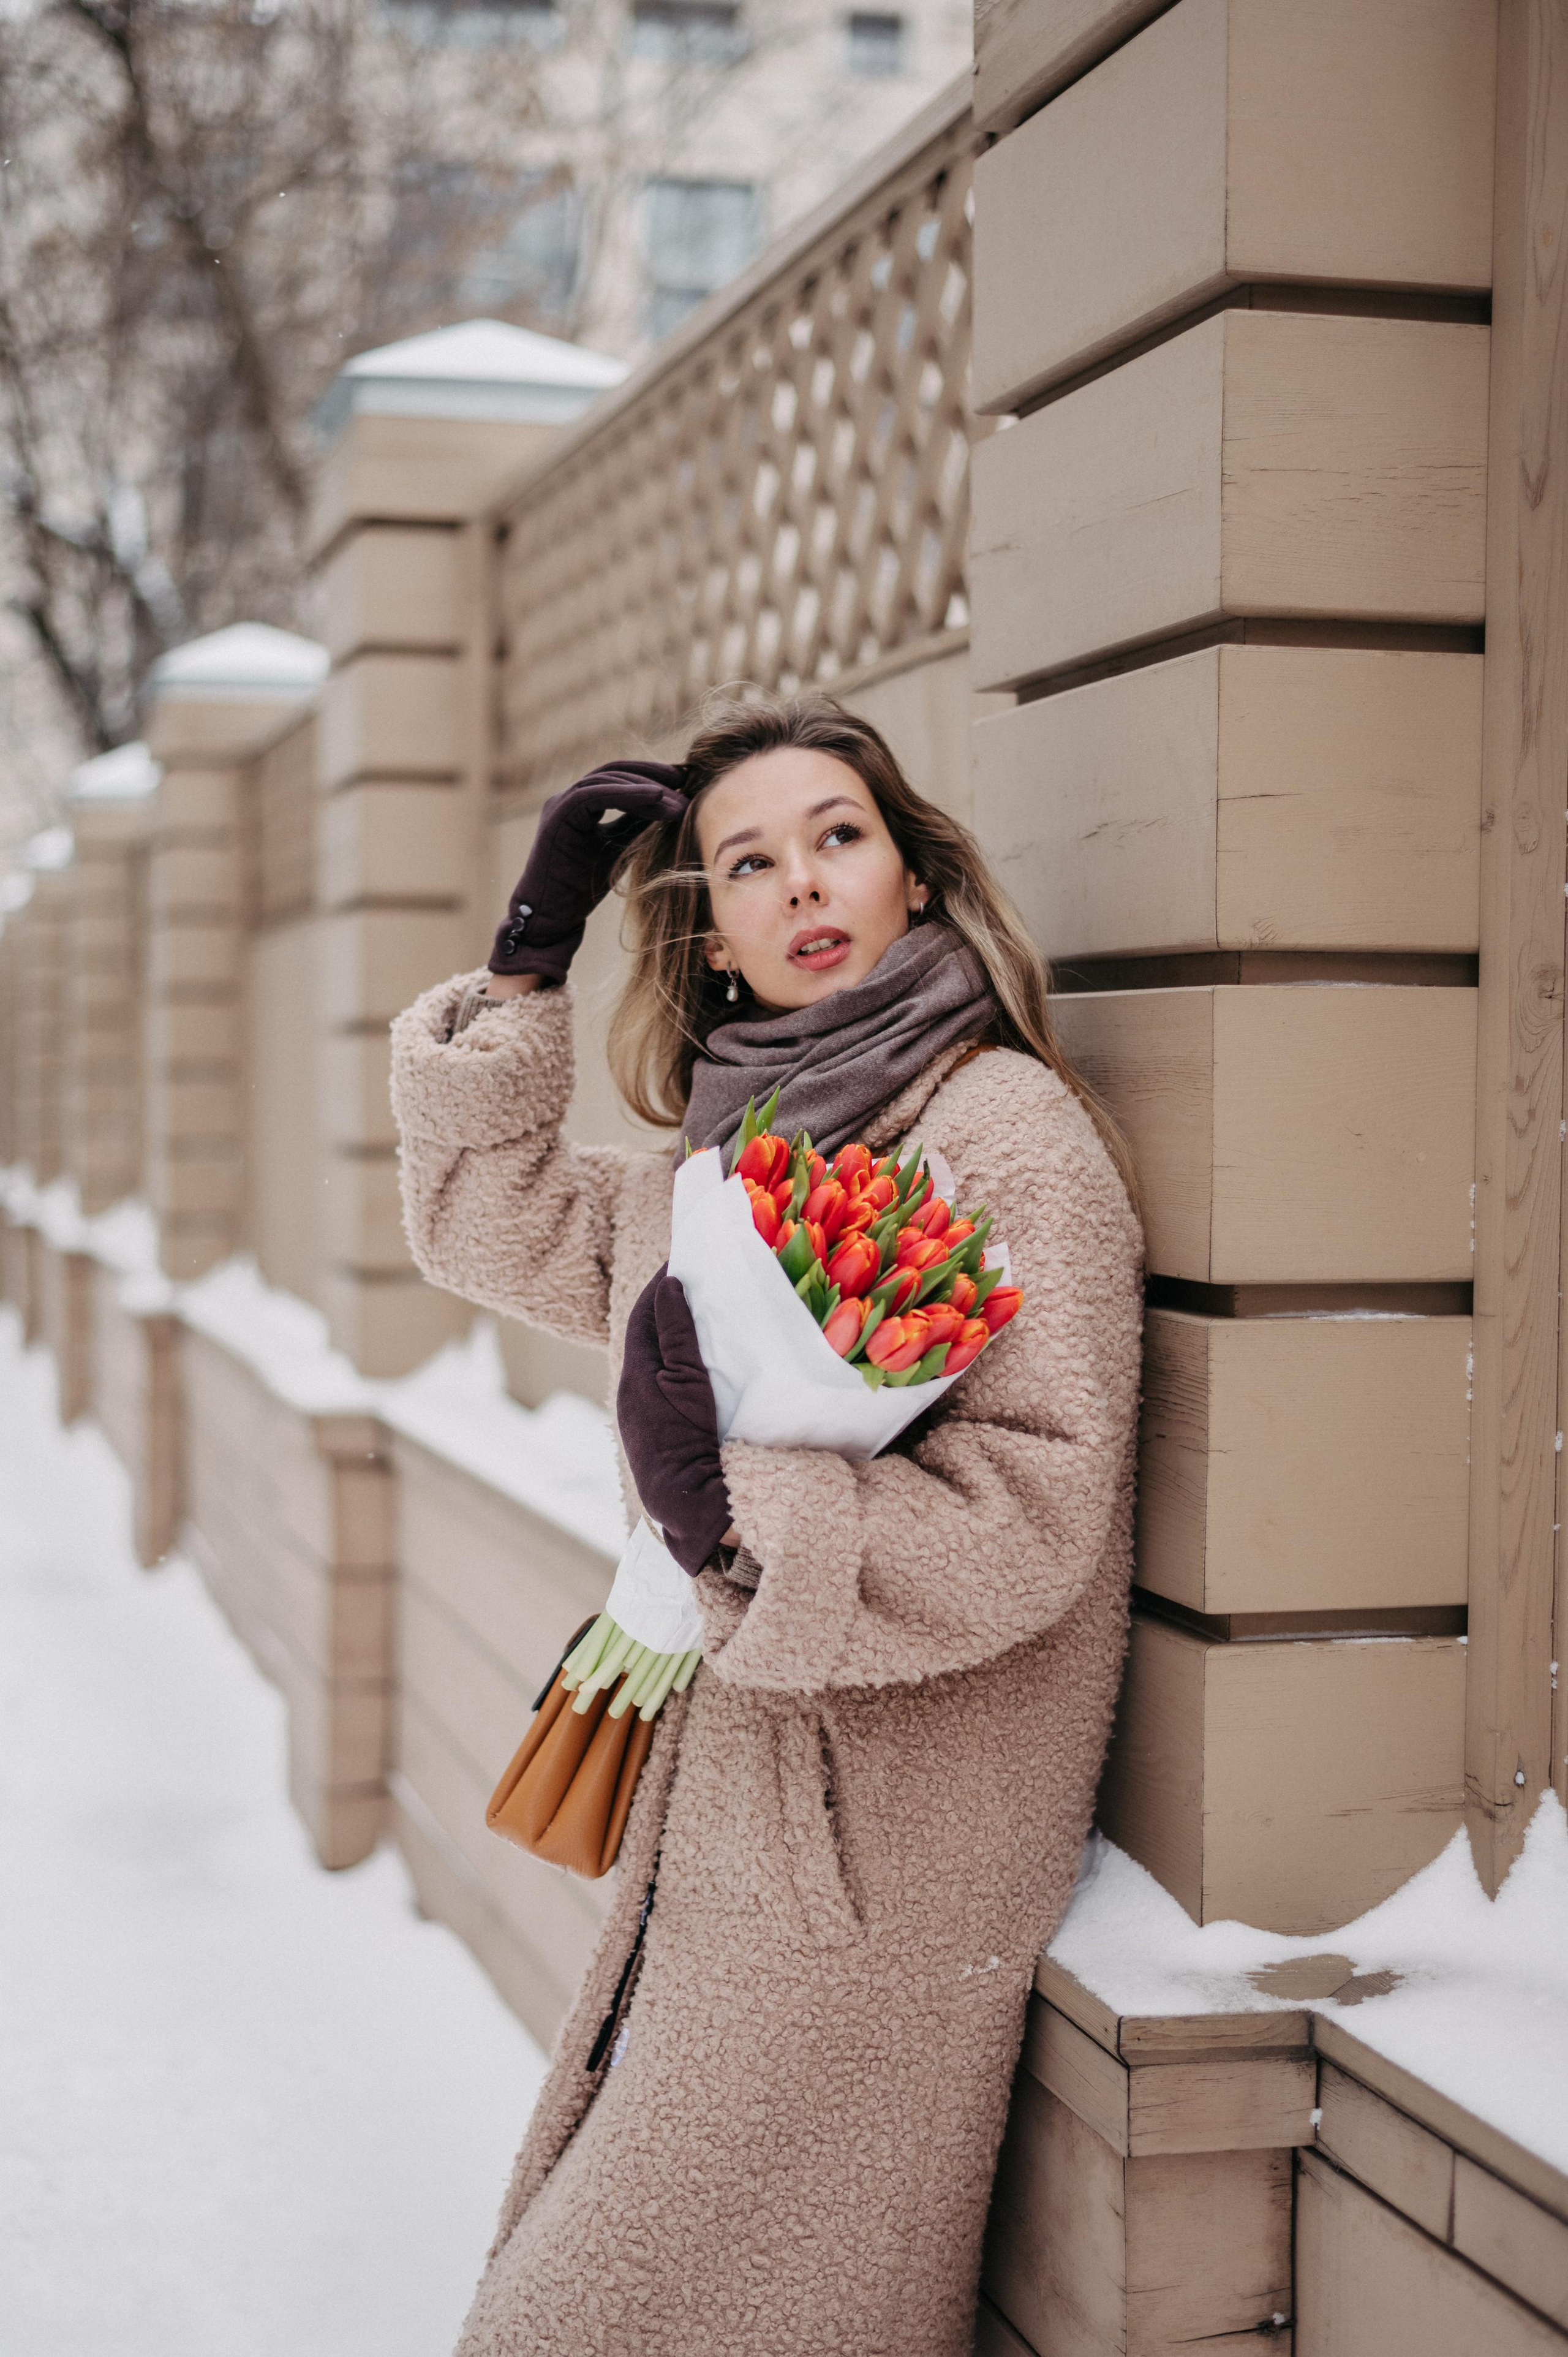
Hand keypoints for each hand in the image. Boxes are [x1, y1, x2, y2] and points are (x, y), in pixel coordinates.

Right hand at [488, 760, 688, 983]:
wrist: (551, 917)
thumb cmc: (580, 889)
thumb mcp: (618, 849)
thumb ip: (636, 825)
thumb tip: (671, 804)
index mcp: (579, 805)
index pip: (618, 779)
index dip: (651, 776)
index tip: (684, 782)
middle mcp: (566, 798)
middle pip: (614, 772)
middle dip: (652, 773)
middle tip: (687, 779)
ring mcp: (559, 805)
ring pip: (607, 780)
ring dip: (646, 787)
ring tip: (679, 799)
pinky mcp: (557, 817)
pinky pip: (594, 794)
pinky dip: (627, 793)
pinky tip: (656, 796)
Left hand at [617, 1268, 731, 1577]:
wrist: (693, 1509)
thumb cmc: (690, 1442)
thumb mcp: (687, 1381)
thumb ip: (677, 1334)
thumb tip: (668, 1285)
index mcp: (634, 1373)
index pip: (645, 1312)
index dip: (664, 1282)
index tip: (686, 1255)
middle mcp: (631, 1390)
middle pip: (649, 1331)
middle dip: (671, 1303)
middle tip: (702, 1276)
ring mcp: (643, 1412)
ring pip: (658, 1356)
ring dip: (678, 1330)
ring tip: (708, 1307)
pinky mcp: (659, 1429)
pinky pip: (666, 1380)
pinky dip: (682, 1358)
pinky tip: (706, 1355)